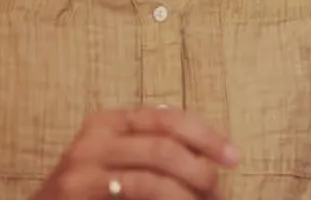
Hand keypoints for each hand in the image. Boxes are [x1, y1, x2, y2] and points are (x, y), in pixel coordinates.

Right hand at [31, 106, 239, 199]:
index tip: (234, 156)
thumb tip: (212, 164)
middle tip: (217, 193)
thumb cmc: (91, 194)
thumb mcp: (123, 164)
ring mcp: (81, 169)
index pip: (168, 118)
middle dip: (199, 171)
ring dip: (185, 195)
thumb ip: (157, 155)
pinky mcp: (76, 194)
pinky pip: (136, 193)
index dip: (206, 135)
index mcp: (110, 122)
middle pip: (164, 144)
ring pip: (152, 176)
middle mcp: (93, 138)